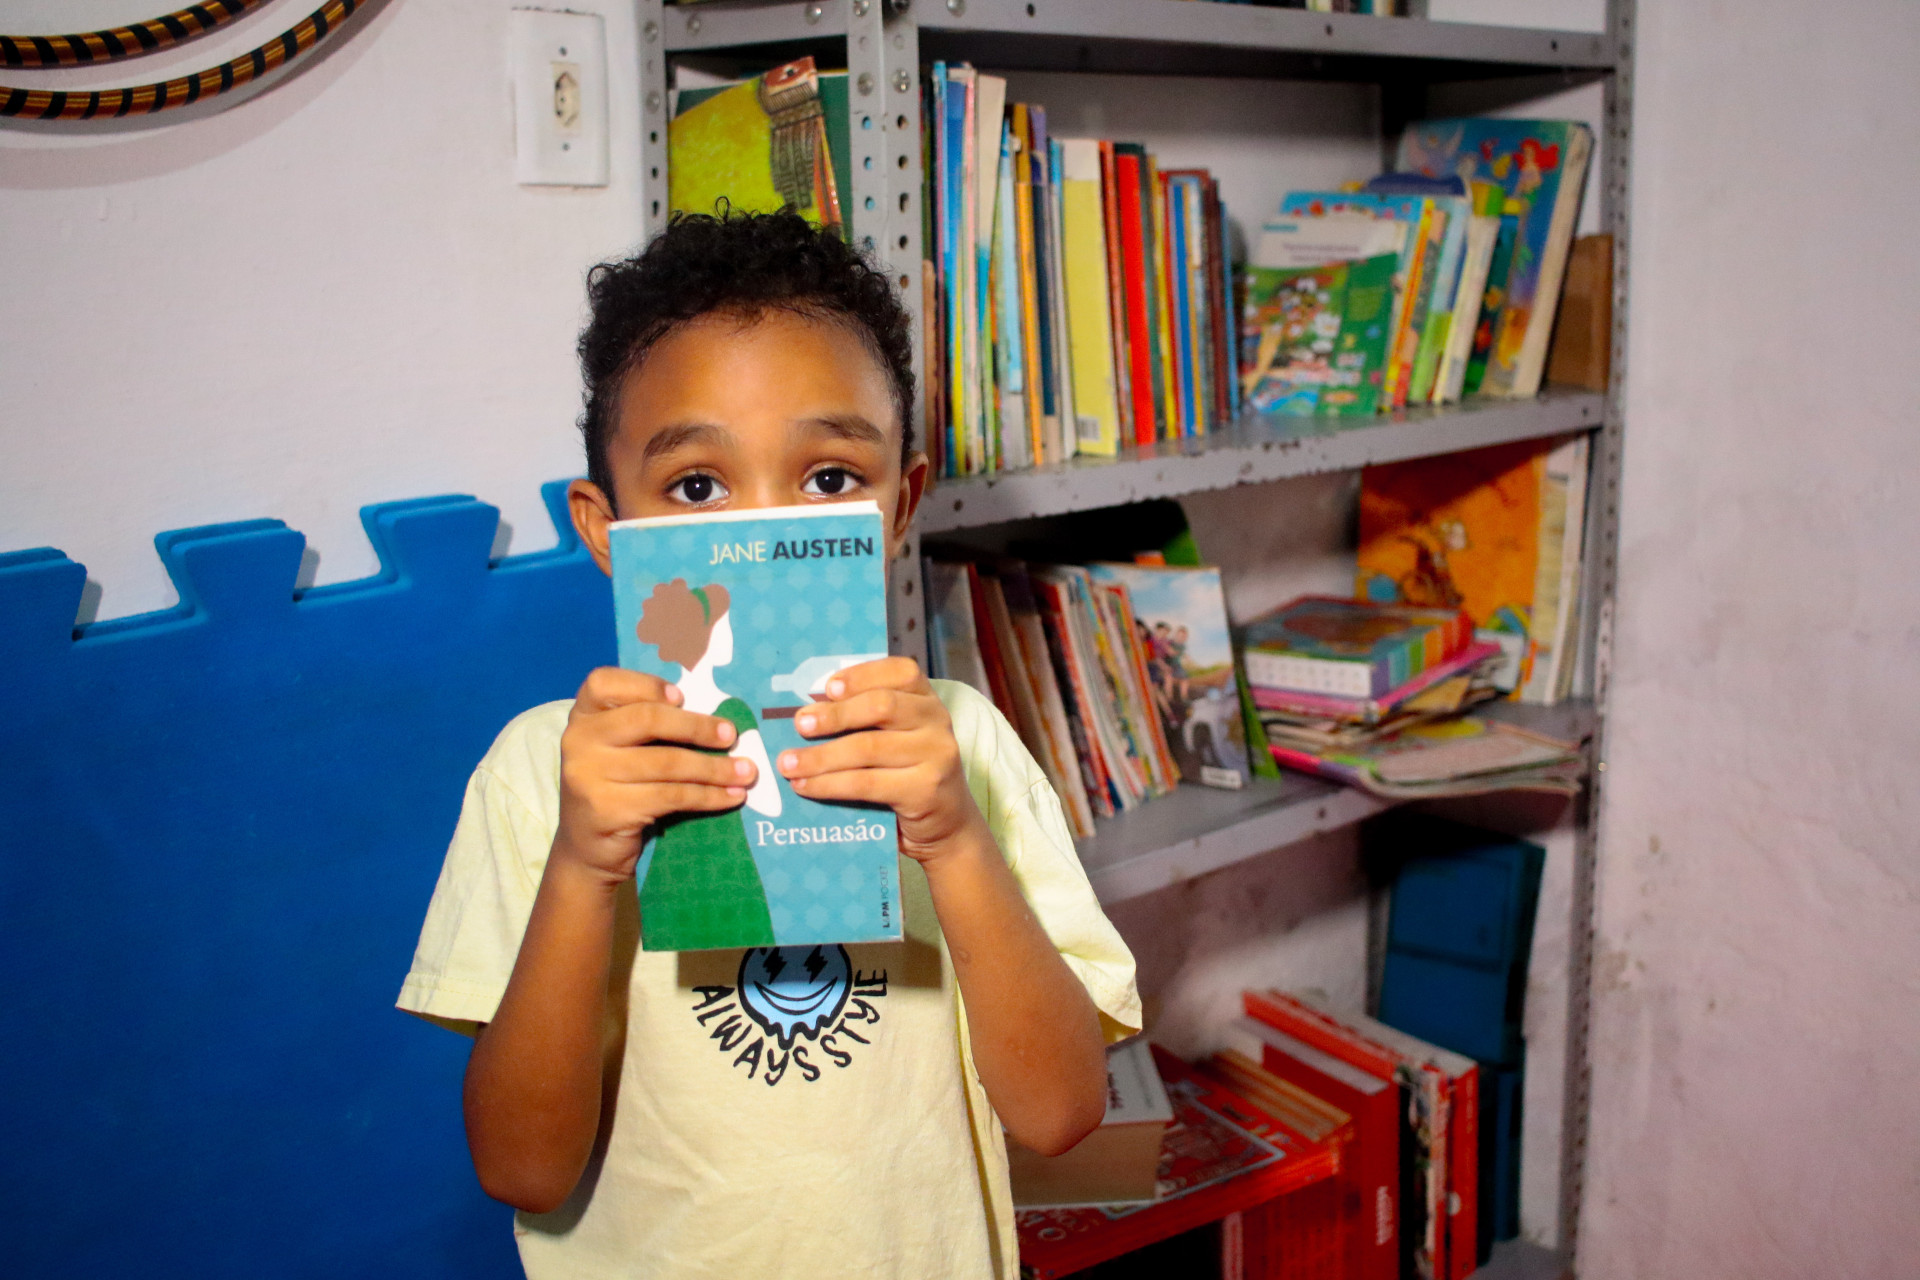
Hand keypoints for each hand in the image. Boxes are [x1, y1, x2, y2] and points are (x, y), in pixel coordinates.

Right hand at [555, 667, 754, 884]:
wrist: (589, 846)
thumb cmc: (617, 786)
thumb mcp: (621, 748)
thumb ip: (646, 725)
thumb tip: (715, 716)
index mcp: (583, 715)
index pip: (604, 682)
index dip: (646, 684)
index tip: (683, 697)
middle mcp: (578, 740)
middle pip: (646, 719)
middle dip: (696, 727)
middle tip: (731, 735)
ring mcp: (589, 776)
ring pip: (666, 762)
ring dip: (714, 768)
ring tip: (746, 772)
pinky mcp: (609, 809)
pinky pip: (671, 796)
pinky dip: (708, 795)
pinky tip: (731, 796)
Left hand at [776, 657, 982, 862]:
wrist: (947, 823)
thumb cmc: (908, 773)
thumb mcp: (897, 737)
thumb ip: (867, 719)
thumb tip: (807, 711)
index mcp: (926, 698)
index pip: (900, 672)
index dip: (862, 675)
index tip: (827, 687)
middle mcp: (936, 720)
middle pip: (881, 706)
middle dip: (835, 715)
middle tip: (799, 724)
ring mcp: (935, 755)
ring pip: (868, 748)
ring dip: (820, 756)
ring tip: (788, 763)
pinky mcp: (924, 790)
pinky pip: (866, 783)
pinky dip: (829, 784)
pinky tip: (804, 786)